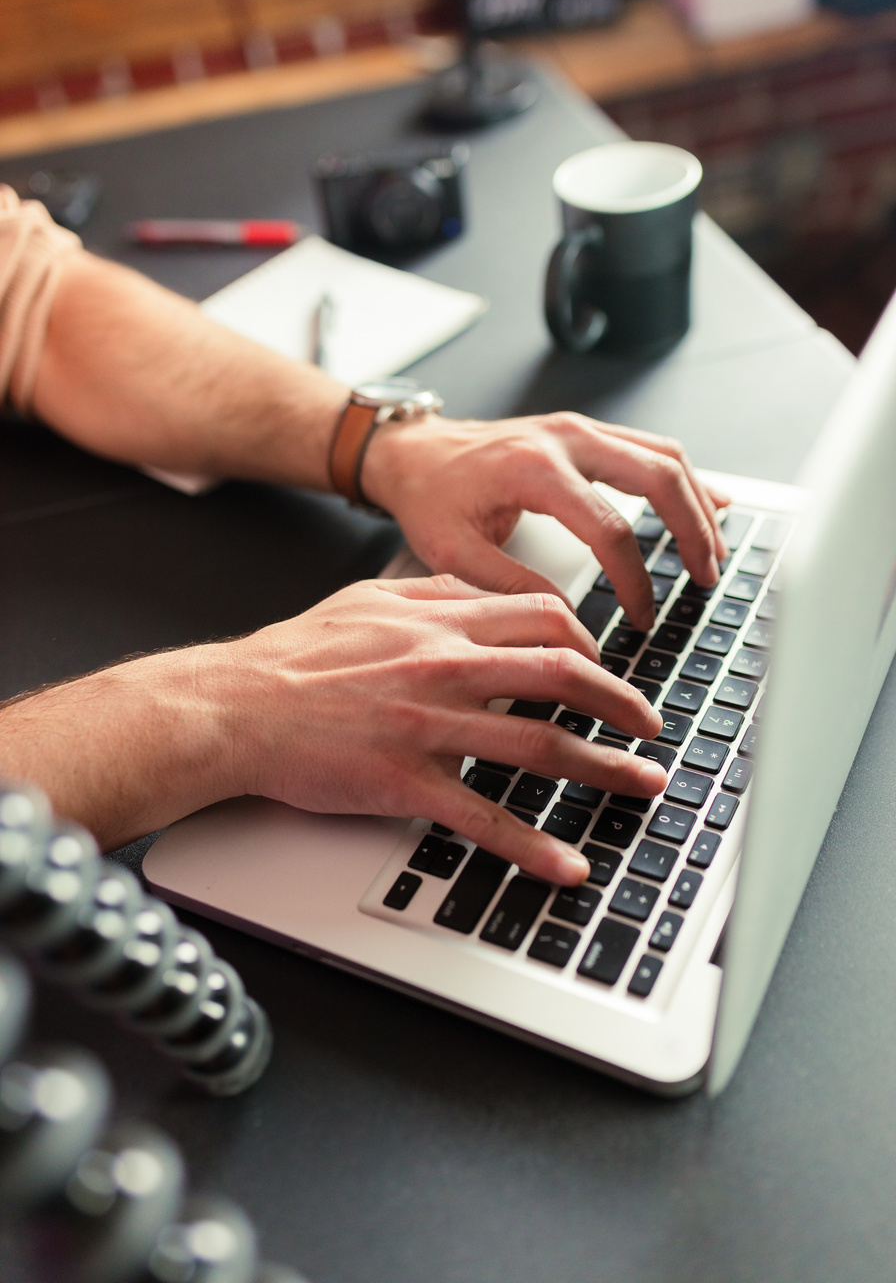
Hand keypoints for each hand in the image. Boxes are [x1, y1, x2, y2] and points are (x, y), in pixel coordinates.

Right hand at [225, 575, 668, 883]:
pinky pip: (483, 818)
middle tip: (652, 725)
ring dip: (604, 768)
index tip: (610, 667)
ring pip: (540, 745)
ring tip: (643, 784)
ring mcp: (428, 726)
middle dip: (622, 702)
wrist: (235, 704)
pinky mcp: (404, 783)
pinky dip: (533, 846)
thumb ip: (431, 591)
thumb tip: (482, 593)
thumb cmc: (296, 656)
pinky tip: (568, 865)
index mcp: (439, 620)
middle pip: (562, 676)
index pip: (544, 617)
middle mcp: (444, 667)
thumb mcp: (367, 598)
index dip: (592, 643)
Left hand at [362, 411, 729, 631]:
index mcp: (533, 469)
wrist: (412, 452)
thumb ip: (510, 586)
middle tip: (707, 578)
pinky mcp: (584, 432)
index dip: (635, 580)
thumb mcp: (453, 553)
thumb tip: (567, 620)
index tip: (643, 617)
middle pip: (658, 477)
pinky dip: (684, 478)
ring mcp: (579, 429)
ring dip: (697, 504)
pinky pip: (650, 448)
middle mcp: (565, 438)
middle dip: (692, 533)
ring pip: (664, 456)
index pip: (609, 528)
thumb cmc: (429, 497)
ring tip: (713, 553)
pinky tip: (711, 504)